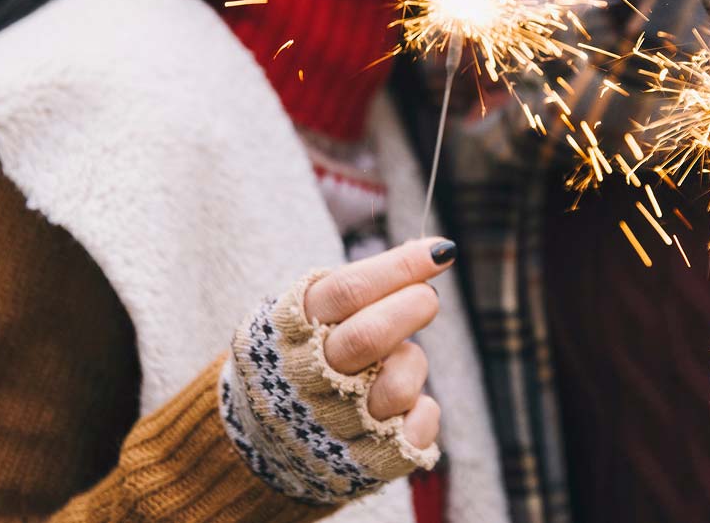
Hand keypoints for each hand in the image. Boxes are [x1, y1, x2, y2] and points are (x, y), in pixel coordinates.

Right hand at [304, 238, 456, 447]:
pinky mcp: (367, 460)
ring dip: (412, 364)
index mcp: (290, 331)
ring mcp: (335, 424)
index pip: (347, 291)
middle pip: (369, 336)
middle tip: (428, 297)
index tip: (441, 251)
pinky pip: (419, 425)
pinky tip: (404, 406)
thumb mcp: (311, 316)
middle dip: (412, 308)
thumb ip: (362, 287)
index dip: (399, 267)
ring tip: (396, 361)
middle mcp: (307, 379)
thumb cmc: (308, 359)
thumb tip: (434, 250)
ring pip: (398, 384)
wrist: (268, 445)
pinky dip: (423, 410)